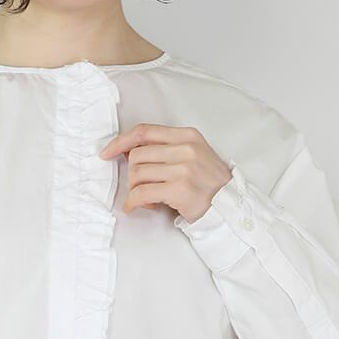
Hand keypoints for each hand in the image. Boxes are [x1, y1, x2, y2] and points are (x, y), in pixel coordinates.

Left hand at [99, 123, 232, 222]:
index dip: (121, 141)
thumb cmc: (210, 183)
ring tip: (145, 198)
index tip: (108, 152)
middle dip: (131, 173)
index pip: (144, 131)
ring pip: (137, 173)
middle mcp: (185, 148)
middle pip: (137, 154)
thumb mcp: (194, 154)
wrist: (230, 205)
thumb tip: (129, 151)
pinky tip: (135, 206)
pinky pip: (142, 193)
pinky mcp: (179, 189)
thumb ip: (167, 148)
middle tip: (138, 186)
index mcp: (187, 136)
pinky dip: (132, 202)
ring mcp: (183, 168)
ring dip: (134, 189)